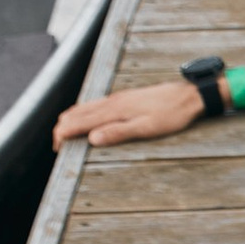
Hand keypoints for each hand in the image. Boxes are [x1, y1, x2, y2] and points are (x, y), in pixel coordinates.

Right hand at [53, 77, 205, 151]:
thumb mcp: (147, 128)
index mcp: (114, 110)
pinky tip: (87, 118)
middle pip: (78, 112)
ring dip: (72, 120)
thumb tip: (92, 139)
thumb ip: (119, 133)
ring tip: (65, 133)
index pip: (80, 121)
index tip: (57, 147)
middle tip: (57, 145)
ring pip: (85, 107)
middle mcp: (112, 101)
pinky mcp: (125, 98)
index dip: (65, 134)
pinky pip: (95, 104)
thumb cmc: (171, 115)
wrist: (188, 96)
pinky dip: (83, 113)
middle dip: (63, 128)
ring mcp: (118, 98)